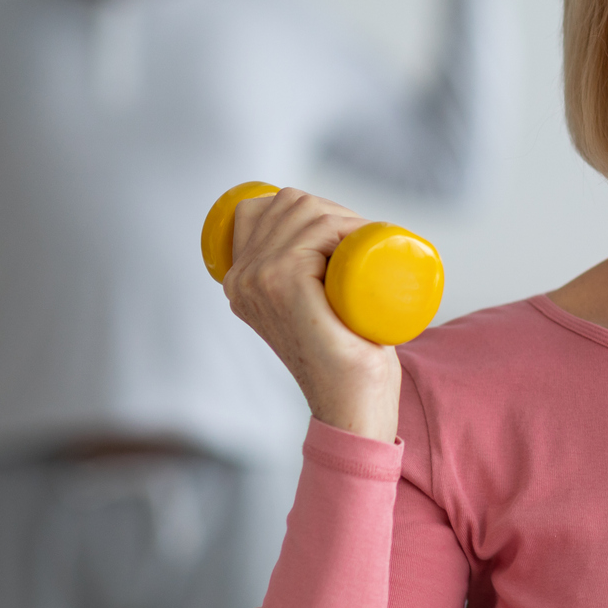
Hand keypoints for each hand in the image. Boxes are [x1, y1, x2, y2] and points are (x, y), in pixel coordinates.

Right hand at [224, 188, 403, 441]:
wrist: (352, 403)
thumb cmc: (344, 356)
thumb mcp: (313, 308)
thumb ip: (304, 284)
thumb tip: (328, 249)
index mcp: (240, 280)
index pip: (264, 207)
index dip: (312, 210)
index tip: (348, 237)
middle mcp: (239, 278)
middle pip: (288, 203)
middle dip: (334, 210)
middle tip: (366, 246)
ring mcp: (257, 279)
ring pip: (305, 210)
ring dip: (346, 218)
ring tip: (368, 251)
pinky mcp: (282, 283)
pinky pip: (316, 230)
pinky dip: (346, 227)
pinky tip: (361, 247)